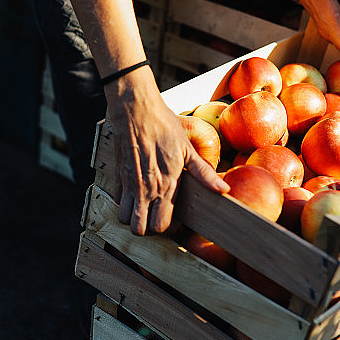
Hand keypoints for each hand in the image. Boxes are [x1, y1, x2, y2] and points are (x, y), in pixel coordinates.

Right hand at [107, 68, 229, 235]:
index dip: (168, 226)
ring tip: (143, 206)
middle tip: (155, 216)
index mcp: (166, 184)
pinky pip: (116, 201)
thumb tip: (223, 190)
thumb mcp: (188, 149)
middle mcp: (146, 188)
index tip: (173, 218)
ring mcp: (129, 183)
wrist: (136, 110)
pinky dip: (123, 202)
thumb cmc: (163, 126)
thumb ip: (204, 173)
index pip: (162, 224)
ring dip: (132, 217)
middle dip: (148, 227)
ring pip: (124, 219)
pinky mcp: (117, 175)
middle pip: (140, 229)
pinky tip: (134, 191)